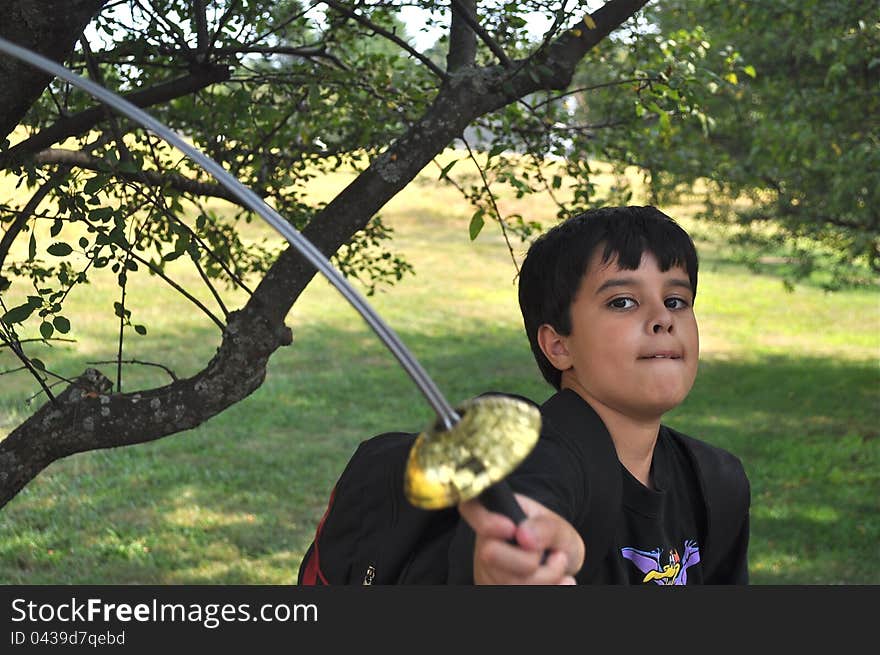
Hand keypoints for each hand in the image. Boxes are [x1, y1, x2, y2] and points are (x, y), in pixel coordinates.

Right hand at [458, 493, 584, 584]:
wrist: (561, 566)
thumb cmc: (555, 541)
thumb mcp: (558, 528)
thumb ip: (545, 528)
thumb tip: (523, 535)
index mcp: (497, 513)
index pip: (470, 507)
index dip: (485, 521)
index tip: (510, 528)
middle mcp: (484, 541)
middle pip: (490, 554)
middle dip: (530, 561)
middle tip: (554, 554)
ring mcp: (486, 569)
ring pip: (507, 582)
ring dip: (545, 579)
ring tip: (558, 565)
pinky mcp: (493, 588)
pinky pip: (516, 595)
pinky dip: (545, 590)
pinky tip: (559, 582)